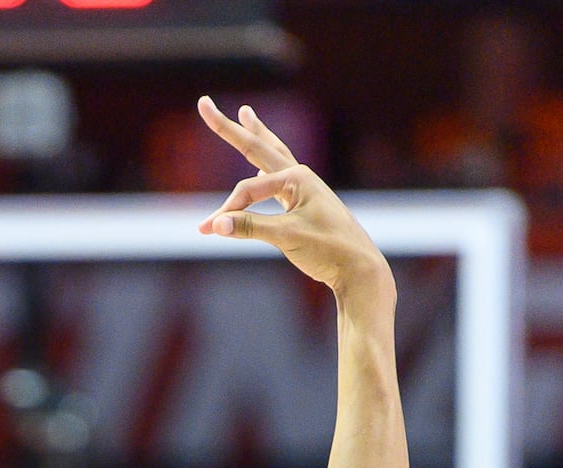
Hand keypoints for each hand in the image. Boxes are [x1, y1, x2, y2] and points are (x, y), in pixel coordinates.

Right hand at [196, 97, 390, 299]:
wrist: (358, 267)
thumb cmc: (327, 249)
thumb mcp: (286, 237)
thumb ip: (250, 227)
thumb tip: (215, 225)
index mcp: (296, 177)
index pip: (248, 189)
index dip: (228, 209)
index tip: (208, 231)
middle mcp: (300, 175)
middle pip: (257, 147)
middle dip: (231, 129)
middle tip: (205, 105)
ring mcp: (303, 188)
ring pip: (272, 155)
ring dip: (257, 135)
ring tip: (246, 114)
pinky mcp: (304, 203)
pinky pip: (277, 178)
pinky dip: (265, 167)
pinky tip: (260, 165)